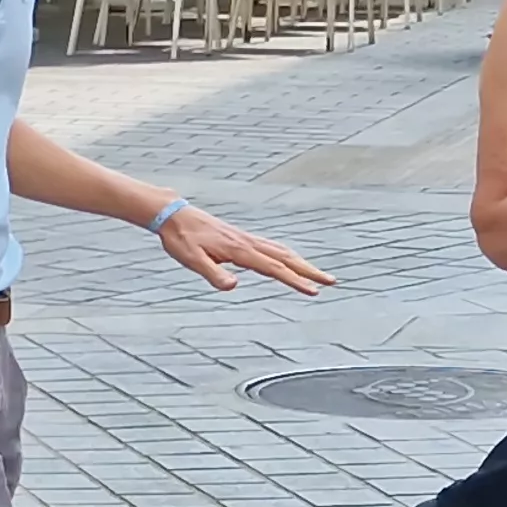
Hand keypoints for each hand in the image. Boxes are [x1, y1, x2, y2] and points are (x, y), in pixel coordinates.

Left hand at [157, 205, 331, 295]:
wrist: (173, 215)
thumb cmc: (181, 239)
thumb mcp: (192, 260)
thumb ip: (213, 274)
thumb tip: (234, 287)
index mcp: (239, 251)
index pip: (274, 268)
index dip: (294, 280)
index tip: (314, 291)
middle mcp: (248, 243)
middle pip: (286, 258)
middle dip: (309, 271)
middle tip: (332, 282)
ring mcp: (247, 238)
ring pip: (281, 251)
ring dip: (302, 263)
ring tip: (318, 274)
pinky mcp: (242, 237)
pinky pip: (272, 246)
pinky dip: (287, 254)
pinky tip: (288, 259)